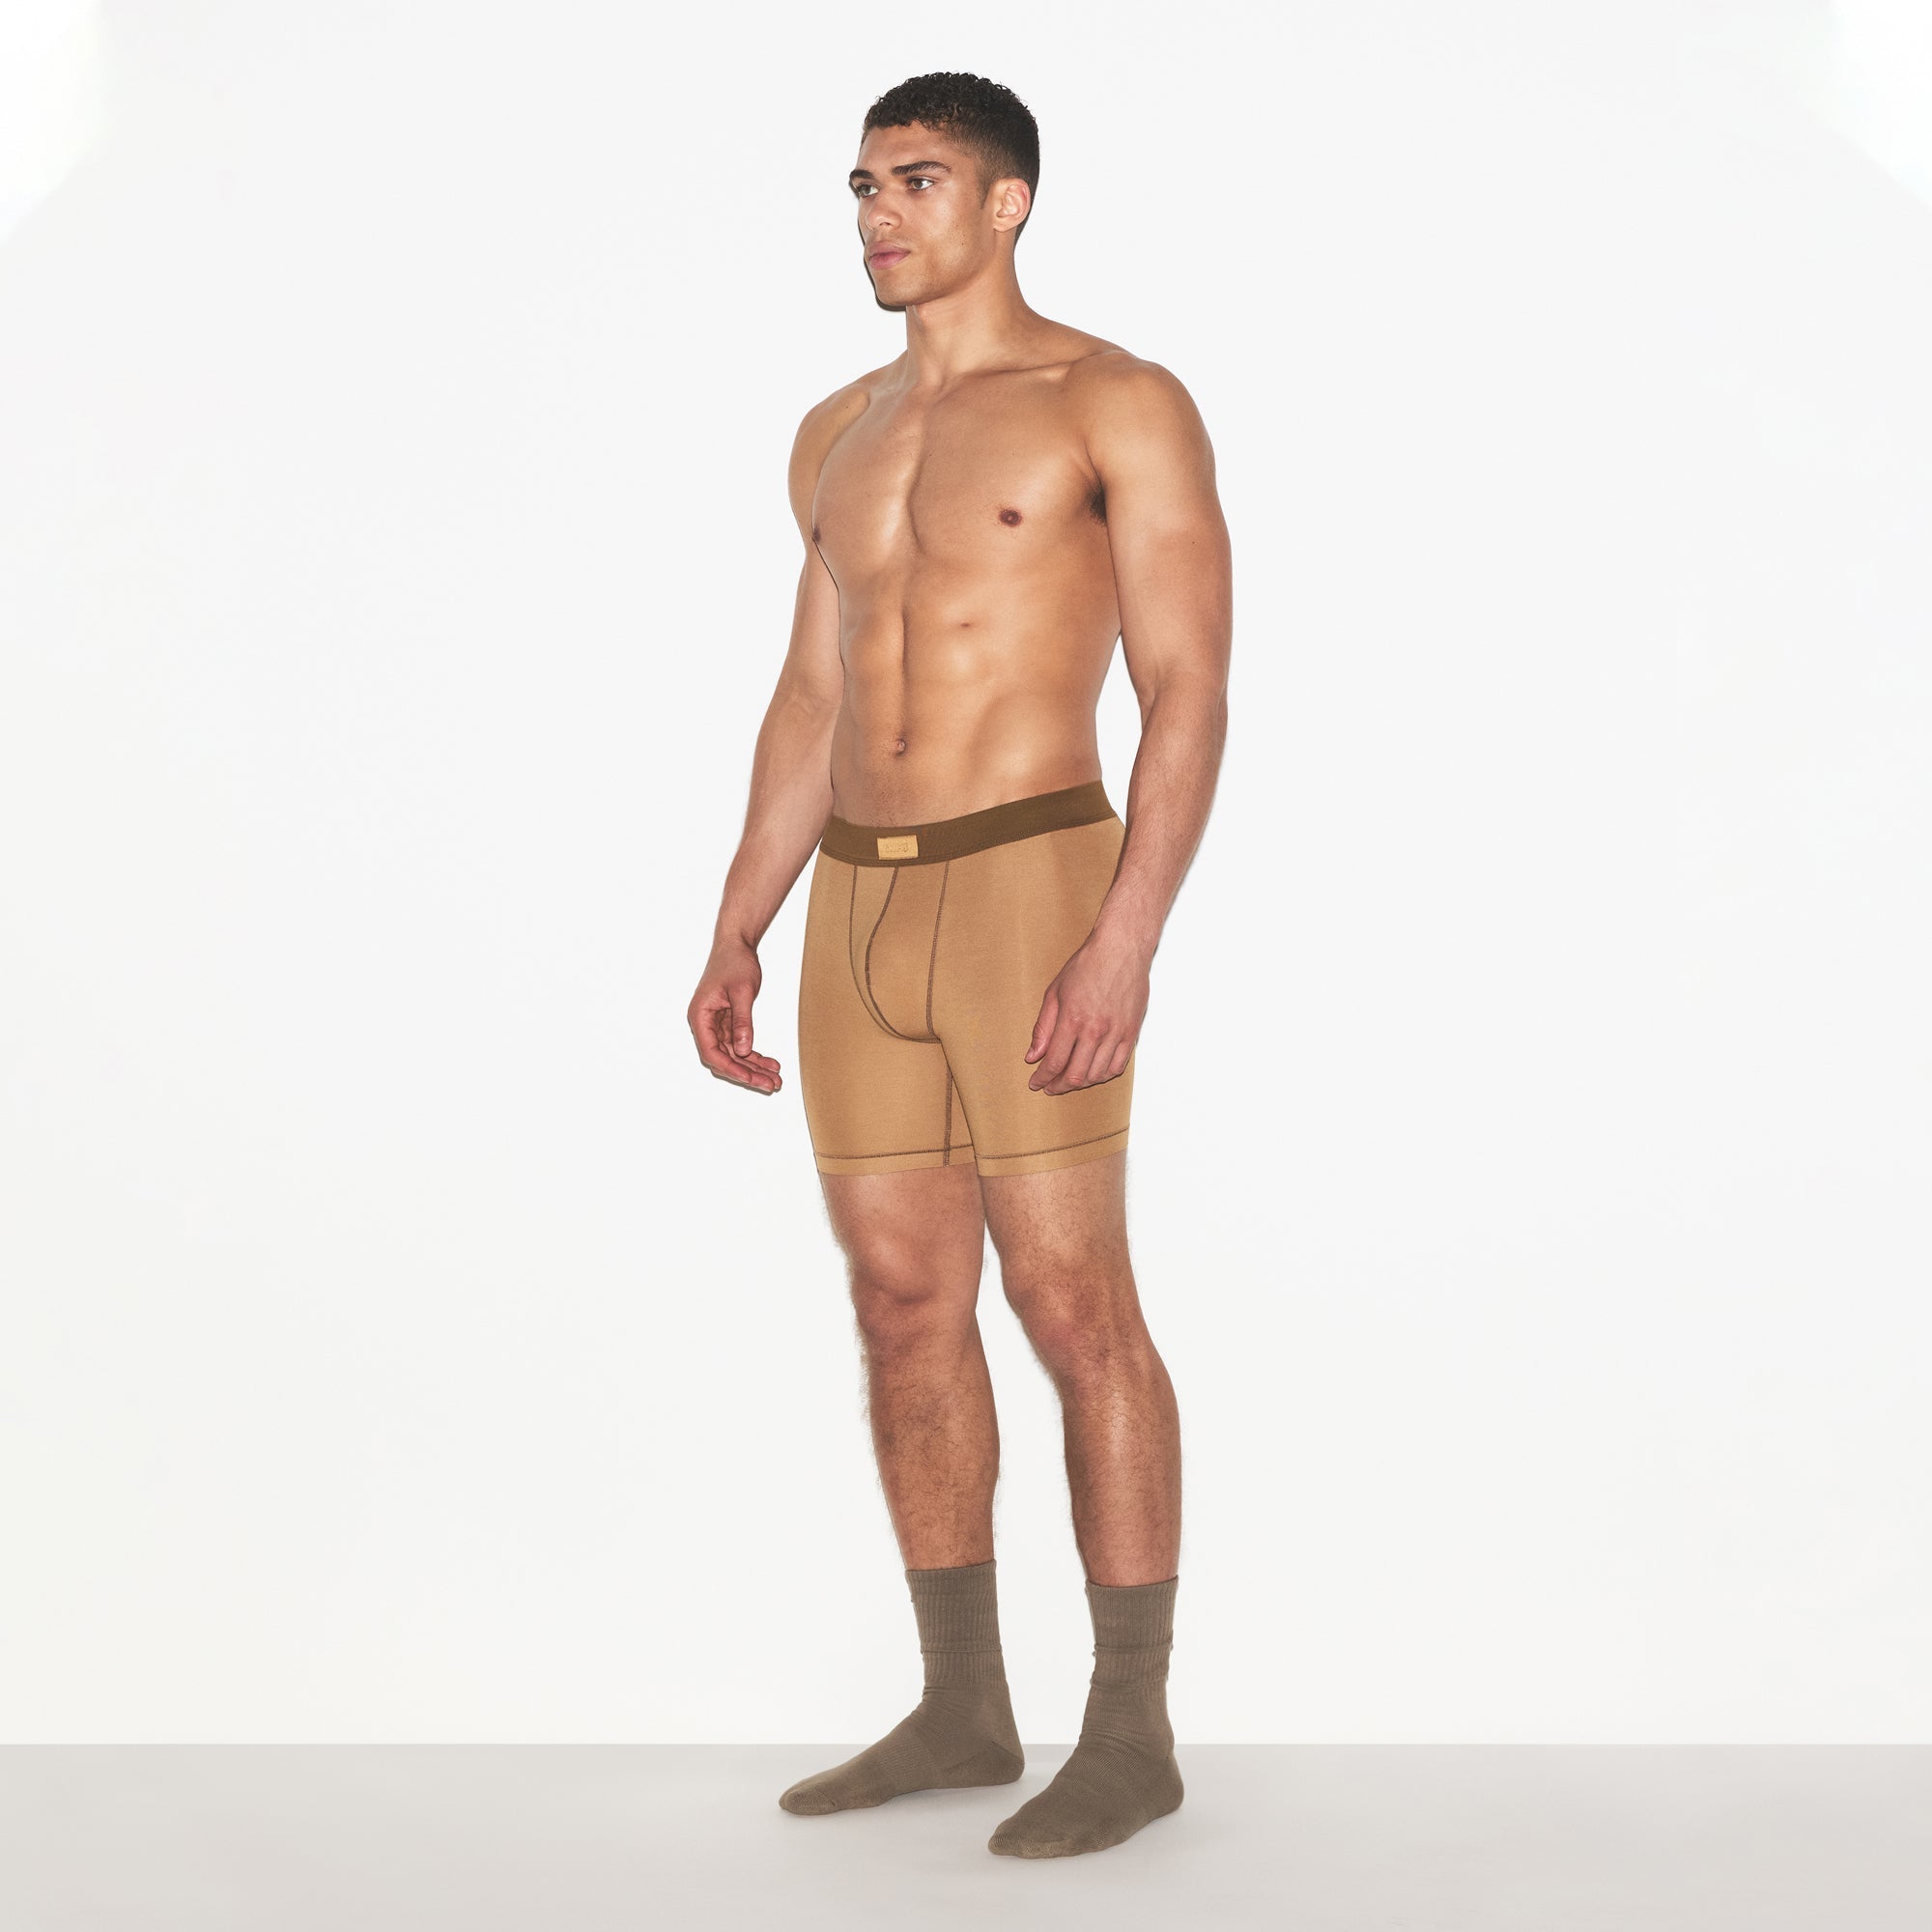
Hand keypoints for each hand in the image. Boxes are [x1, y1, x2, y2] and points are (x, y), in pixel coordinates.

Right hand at [687, 939, 782, 1093]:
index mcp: (700, 1016)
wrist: (737, 945)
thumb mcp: (742, 991)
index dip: (730, 1067)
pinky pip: (741, 1044)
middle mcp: (705, 1023)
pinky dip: (755, 1055)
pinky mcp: (729, 1022)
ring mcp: (717, 1024)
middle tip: (770, 1085)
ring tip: (776, 1079)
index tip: (749, 1078)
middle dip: (747, 1073)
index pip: (711, 1051)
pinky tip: (771, 1063)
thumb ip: (742, 1021)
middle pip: (724, 1057)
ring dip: (754, 1067)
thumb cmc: (734, 962)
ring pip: (734, 1054)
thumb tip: (744, 1049)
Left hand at [1024, 933, 1149, 1094]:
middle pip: (1075, 1074)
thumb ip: (1043, 1028)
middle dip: (1058, 1086)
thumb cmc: (1086, 965)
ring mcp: (1116, 1033)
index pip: (1054, 1062)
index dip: (1043, 1078)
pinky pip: (1118, 1066)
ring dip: (1080, 1083)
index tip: (1036, 1083)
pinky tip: (1093, 1073)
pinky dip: (1103, 1075)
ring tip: (1069, 1080)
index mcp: (1073, 1020)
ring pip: (1097, 1075)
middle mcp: (1096, 1030)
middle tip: (1050, 1086)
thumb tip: (1032, 1056)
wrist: (1121, 949)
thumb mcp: (1054, 992)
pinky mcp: (1131, 1032)